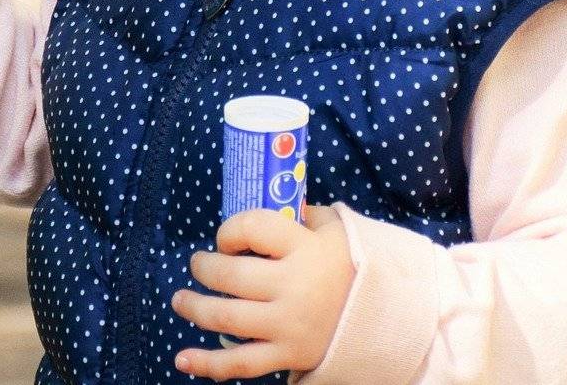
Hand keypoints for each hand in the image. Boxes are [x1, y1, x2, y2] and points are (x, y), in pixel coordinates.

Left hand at [170, 204, 354, 380]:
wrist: (387, 319)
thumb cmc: (351, 266)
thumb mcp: (334, 228)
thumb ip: (302, 214)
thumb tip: (271, 202)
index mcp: (305, 248)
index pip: (251, 227)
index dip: (229, 230)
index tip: (227, 237)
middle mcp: (294, 287)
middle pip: (232, 275)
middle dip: (205, 267)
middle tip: (197, 264)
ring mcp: (289, 325)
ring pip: (228, 317)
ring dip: (195, 308)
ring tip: (180, 300)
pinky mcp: (288, 356)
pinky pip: (241, 364)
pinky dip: (207, 364)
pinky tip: (182, 359)